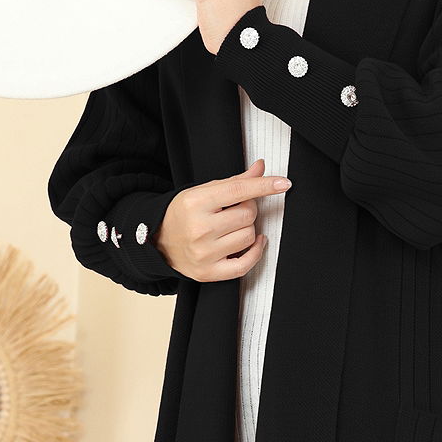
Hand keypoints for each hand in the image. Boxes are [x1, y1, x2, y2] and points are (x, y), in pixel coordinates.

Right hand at [154, 158, 291, 281]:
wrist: (158, 243)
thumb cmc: (183, 214)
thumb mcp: (202, 192)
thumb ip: (234, 182)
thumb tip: (260, 168)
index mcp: (195, 202)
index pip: (238, 190)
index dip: (264, 185)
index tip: (283, 183)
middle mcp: (199, 228)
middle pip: (248, 214)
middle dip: (248, 209)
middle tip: (235, 210)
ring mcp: (204, 253)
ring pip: (249, 236)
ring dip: (248, 229)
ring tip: (233, 227)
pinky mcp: (208, 272)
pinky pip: (245, 264)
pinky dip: (256, 252)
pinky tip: (254, 242)